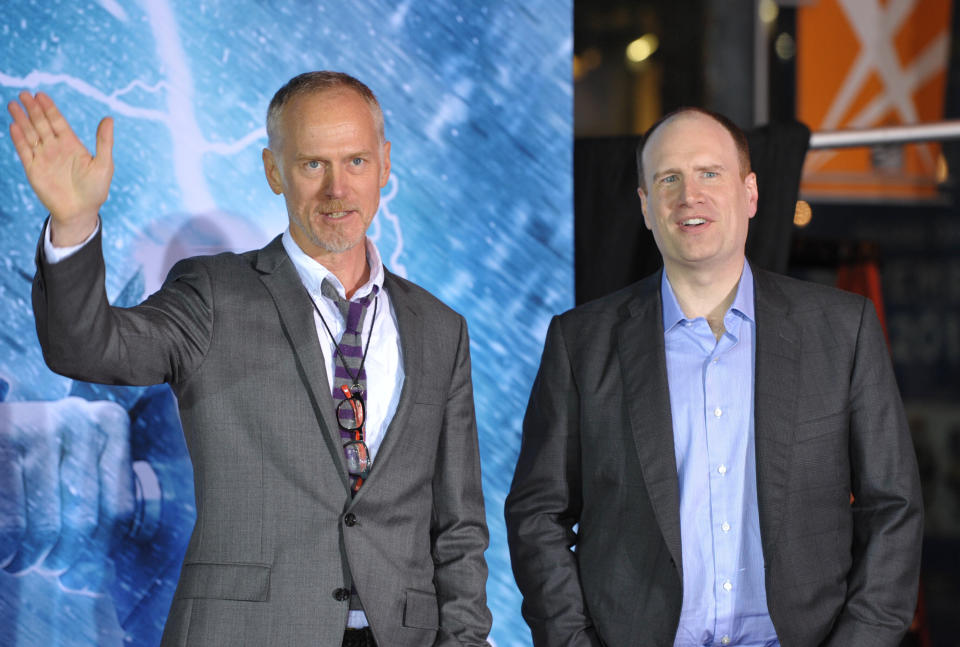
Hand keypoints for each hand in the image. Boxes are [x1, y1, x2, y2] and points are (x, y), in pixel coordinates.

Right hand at [0, 397, 133, 592]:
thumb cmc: (30, 466)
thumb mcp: (71, 474)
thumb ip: (94, 519)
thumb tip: (95, 582)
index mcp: (109, 424)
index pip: (118, 509)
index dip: (97, 554)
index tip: (76, 576)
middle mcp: (80, 419)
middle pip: (84, 521)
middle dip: (60, 559)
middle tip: (44, 565)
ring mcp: (39, 427)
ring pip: (45, 528)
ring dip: (28, 559)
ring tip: (18, 558)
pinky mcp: (3, 440)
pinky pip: (11, 527)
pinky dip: (5, 551)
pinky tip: (3, 553)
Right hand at [7, 91, 112, 245]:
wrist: (80, 212)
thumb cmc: (95, 190)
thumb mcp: (104, 164)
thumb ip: (104, 141)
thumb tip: (109, 118)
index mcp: (72, 144)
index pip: (57, 121)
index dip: (49, 108)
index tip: (40, 95)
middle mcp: (55, 148)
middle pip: (41, 124)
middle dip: (33, 109)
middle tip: (24, 94)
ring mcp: (43, 158)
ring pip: (30, 134)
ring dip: (22, 120)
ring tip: (13, 104)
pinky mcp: (33, 169)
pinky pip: (24, 151)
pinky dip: (19, 139)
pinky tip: (14, 126)